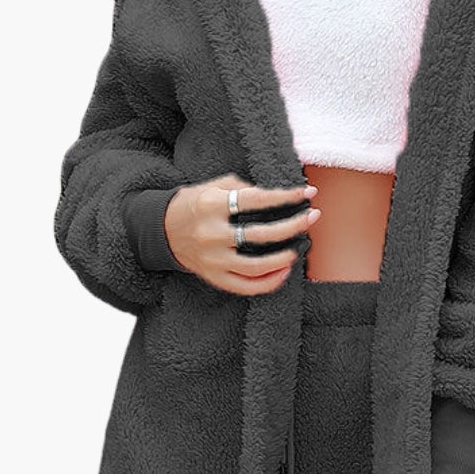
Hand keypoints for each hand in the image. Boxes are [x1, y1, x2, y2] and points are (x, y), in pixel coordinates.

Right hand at [165, 173, 320, 294]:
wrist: (162, 230)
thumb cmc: (194, 204)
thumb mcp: (213, 186)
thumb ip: (243, 187)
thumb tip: (276, 195)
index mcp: (212, 205)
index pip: (257, 200)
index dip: (286, 196)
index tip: (307, 192)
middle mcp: (212, 234)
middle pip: (261, 234)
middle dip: (294, 225)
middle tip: (312, 217)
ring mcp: (213, 259)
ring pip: (257, 266)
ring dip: (285, 258)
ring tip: (300, 247)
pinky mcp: (213, 277)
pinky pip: (246, 287)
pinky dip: (269, 283)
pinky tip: (284, 272)